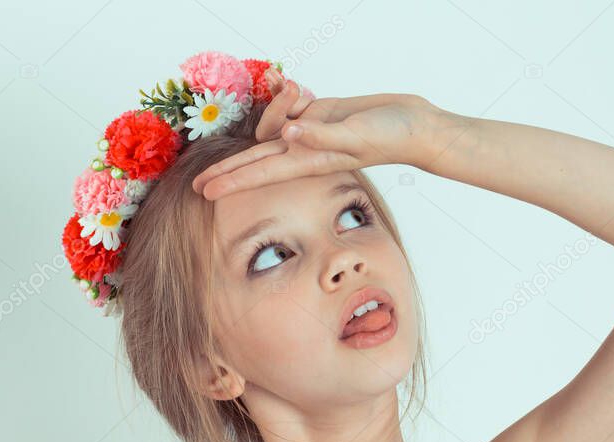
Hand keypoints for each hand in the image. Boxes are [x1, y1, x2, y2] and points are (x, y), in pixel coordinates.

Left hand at [191, 81, 444, 199]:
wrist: (415, 125)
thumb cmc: (391, 135)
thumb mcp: (356, 135)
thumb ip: (321, 135)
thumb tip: (288, 134)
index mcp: (311, 159)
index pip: (261, 171)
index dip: (231, 180)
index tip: (205, 192)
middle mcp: (306, 149)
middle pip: (257, 159)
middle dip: (228, 171)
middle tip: (198, 183)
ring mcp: (312, 132)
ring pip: (273, 123)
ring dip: (275, 104)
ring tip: (294, 88)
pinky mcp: (320, 115)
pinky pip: (289, 107)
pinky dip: (282, 93)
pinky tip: (282, 79)